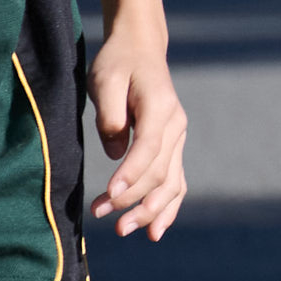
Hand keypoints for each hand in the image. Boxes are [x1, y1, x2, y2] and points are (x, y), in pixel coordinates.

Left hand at [86, 18, 188, 241]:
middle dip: (133, 199)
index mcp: (160, 106)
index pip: (148, 148)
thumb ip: (110, 116)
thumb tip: (115, 153)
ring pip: (172, 183)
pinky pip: (176, 182)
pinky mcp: (172, 147)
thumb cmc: (118, 63)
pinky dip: (168, 208)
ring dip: (150, 211)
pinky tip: (155, 231)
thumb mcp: (105, 80)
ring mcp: (177, 138)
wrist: (140, 49)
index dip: (130, 174)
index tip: (108, 194)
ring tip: (123, 230)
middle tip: (103, 217)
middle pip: (160, 172)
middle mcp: (175, 125)